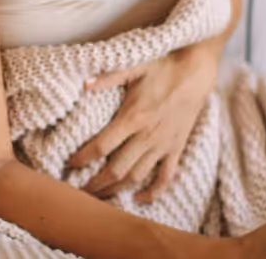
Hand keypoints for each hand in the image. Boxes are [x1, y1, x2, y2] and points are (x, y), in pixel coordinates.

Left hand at [68, 43, 217, 202]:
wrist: (196, 71)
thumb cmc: (162, 66)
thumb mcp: (134, 66)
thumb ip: (108, 76)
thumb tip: (84, 83)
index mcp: (133, 117)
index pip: (102, 146)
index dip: (83, 159)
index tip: (69, 165)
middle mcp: (147, 136)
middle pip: (116, 169)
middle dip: (95, 184)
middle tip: (78, 192)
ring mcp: (163, 145)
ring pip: (137, 177)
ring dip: (116, 190)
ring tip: (99, 197)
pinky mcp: (176, 148)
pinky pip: (166, 177)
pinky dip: (153, 192)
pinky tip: (138, 199)